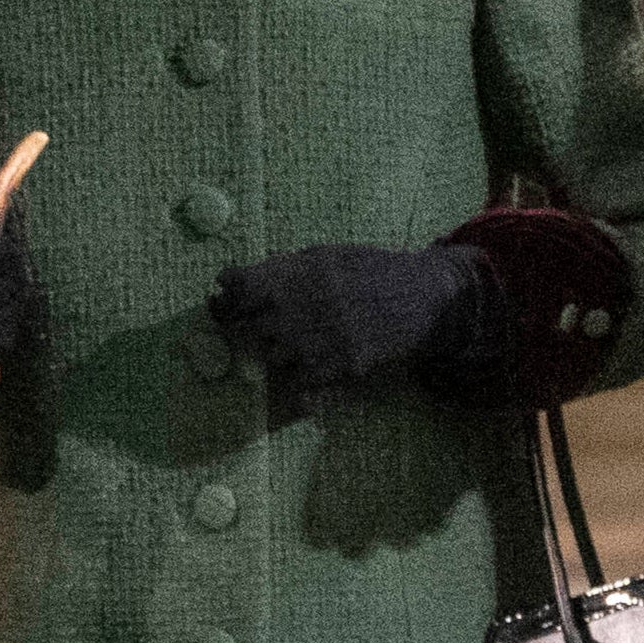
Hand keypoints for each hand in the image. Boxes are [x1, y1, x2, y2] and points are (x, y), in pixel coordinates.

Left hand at [210, 242, 493, 413]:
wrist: (421, 297)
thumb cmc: (370, 270)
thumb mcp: (324, 255)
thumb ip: (280, 269)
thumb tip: (228, 280)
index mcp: (295, 274)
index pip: (236, 288)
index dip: (225, 296)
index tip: (223, 301)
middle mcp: (300, 308)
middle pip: (246, 328)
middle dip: (247, 328)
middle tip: (260, 326)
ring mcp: (318, 342)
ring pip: (269, 359)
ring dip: (275, 354)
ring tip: (296, 344)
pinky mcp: (337, 368)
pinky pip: (298, 388)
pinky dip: (298, 383)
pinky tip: (309, 370)